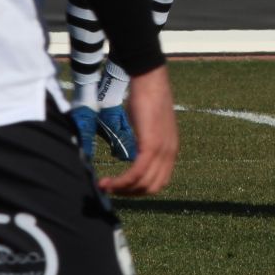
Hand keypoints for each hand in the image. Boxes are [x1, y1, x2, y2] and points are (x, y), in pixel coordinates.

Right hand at [98, 66, 177, 194]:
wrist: (149, 80)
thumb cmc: (145, 100)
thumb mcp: (147, 128)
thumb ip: (144, 144)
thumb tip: (132, 156)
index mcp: (170, 150)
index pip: (159, 182)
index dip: (139, 190)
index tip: (121, 188)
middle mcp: (170, 153)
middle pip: (152, 188)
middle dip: (129, 193)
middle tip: (110, 190)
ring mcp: (162, 150)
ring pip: (143, 183)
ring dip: (122, 190)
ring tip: (104, 187)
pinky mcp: (151, 145)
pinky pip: (137, 173)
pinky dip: (122, 182)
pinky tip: (108, 182)